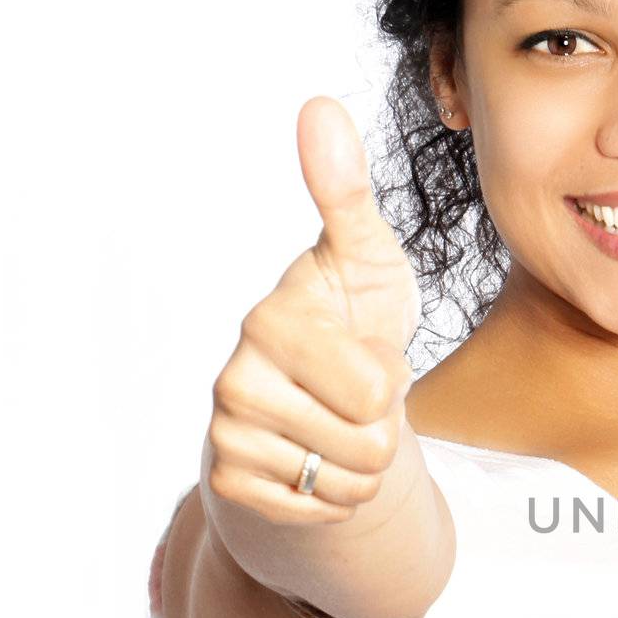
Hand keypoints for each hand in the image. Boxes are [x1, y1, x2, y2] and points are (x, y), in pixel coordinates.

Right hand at [205, 96, 422, 524]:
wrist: (317, 398)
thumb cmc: (351, 319)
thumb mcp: (366, 258)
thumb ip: (346, 195)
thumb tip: (320, 106)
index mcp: (271, 319)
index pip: (377, 389)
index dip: (391, 378)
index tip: (362, 349)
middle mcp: (235, 378)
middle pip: (369, 443)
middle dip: (382, 426)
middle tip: (354, 394)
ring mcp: (226, 434)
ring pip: (350, 483)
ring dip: (363, 464)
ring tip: (338, 424)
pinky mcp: (230, 483)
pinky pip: (322, 511)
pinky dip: (335, 495)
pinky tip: (315, 457)